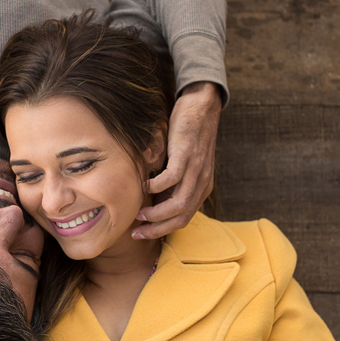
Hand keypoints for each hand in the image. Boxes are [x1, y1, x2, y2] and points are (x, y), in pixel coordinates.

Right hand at [133, 81, 220, 239]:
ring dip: (157, 214)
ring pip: (179, 204)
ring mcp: (196, 169)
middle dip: (158, 229)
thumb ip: (173, 183)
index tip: (144, 232)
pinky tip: (144, 186)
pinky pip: (172, 179)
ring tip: (140, 214)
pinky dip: (156, 187)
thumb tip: (153, 199)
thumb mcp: (184, 165)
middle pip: (182, 217)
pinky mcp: (186, 155)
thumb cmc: (187, 136)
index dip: (163, 229)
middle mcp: (201, 182)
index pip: (184, 218)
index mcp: (202, 188)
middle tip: (137, 232)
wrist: (201, 108)